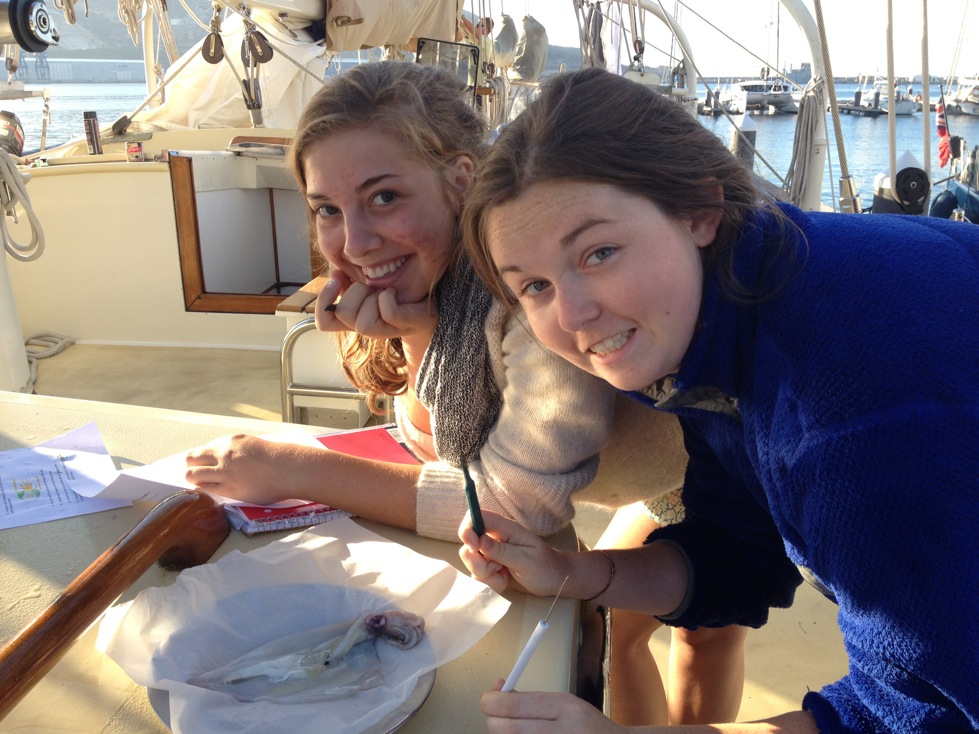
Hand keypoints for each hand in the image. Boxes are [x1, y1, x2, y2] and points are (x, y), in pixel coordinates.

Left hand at [185, 434, 316, 503]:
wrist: (288, 469)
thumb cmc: (273, 457)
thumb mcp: (249, 443)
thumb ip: (230, 447)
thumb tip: (212, 453)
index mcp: (229, 443)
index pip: (200, 451)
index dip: (196, 459)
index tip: (196, 464)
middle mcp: (224, 455)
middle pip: (191, 461)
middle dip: (190, 468)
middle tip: (194, 474)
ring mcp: (226, 473)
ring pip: (193, 476)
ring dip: (193, 480)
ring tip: (199, 484)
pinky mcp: (231, 489)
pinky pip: (206, 490)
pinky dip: (202, 490)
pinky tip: (206, 491)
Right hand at [315, 270, 437, 340]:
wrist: (428, 303)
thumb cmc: (396, 293)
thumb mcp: (367, 284)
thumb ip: (348, 280)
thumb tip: (335, 273)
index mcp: (355, 319)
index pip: (324, 323)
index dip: (323, 303)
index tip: (335, 280)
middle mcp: (367, 328)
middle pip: (343, 315)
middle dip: (354, 292)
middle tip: (370, 286)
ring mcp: (385, 330)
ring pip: (362, 323)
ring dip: (371, 298)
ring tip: (383, 291)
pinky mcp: (403, 325)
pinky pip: (387, 312)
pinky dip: (387, 298)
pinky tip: (393, 292)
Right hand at [459, 510, 570, 596]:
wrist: (555, 581)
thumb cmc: (545, 568)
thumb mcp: (525, 560)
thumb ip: (501, 551)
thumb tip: (479, 540)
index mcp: (506, 529)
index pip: (477, 517)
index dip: (468, 529)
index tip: (474, 548)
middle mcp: (495, 538)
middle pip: (469, 544)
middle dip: (478, 561)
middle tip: (497, 569)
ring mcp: (492, 553)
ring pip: (472, 561)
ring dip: (486, 574)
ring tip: (505, 575)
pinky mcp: (491, 566)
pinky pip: (478, 574)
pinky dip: (490, 581)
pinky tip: (505, 581)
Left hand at [481, 682, 622, 732]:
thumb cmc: (586, 727)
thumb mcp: (563, 704)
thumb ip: (529, 698)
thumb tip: (496, 689)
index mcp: (565, 707)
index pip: (513, 705)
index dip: (491, 702)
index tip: (487, 699)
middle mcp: (562, 732)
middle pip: (505, 729)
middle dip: (493, 722)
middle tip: (495, 718)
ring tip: (515, 730)